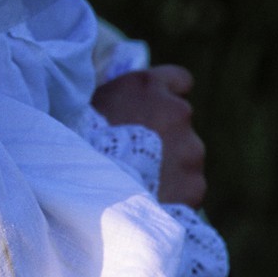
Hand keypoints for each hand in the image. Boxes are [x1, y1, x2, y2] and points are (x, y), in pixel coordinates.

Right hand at [92, 64, 207, 208]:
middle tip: (138, 153)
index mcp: (149, 86)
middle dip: (166, 134)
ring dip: (172, 164)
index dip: (167, 96)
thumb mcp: (97, 102)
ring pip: (188, 156)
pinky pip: (189, 187)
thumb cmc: (82, 141)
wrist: (89, 189)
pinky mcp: (195, 184)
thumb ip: (126, 98)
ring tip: (142, 179)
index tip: (157, 110)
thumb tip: (135, 104)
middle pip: (181, 122)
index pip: (180, 80)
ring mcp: (191, 149)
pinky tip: (152, 196)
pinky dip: (176, 192)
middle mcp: (177, 111)